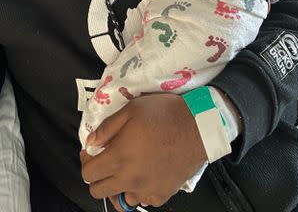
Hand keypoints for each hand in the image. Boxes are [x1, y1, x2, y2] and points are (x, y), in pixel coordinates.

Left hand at [80, 93, 206, 209]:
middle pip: (98, 191)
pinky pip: (144, 201)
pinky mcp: (163, 194)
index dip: (87, 161)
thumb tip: (91, 142)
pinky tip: (146, 175)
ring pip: (121, 199)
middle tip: (108, 160)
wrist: (198, 126)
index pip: (88, 173)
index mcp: (118, 157)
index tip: (94, 151)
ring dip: (119, 186)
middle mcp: (129, 179)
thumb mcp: (132, 109)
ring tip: (128, 169)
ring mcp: (146, 190)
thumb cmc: (164, 113)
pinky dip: (141, 191)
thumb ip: (108, 127)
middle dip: (98, 176)